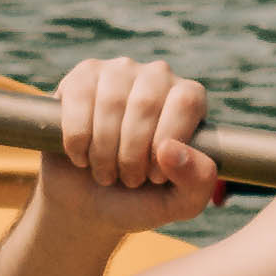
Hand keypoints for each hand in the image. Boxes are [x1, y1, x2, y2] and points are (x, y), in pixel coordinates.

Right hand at [41, 56, 223, 226]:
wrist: (88, 203)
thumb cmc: (141, 199)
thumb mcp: (180, 202)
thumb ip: (198, 181)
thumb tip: (171, 150)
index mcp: (190, 99)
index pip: (185, 103)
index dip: (167, 144)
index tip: (156, 177)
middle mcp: (157, 77)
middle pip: (146, 103)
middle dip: (133, 155)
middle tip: (129, 181)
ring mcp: (118, 72)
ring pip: (111, 103)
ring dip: (104, 152)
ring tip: (106, 173)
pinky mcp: (82, 77)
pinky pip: (78, 101)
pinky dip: (77, 141)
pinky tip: (81, 157)